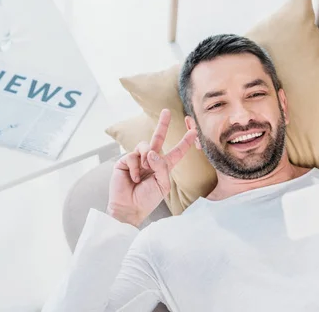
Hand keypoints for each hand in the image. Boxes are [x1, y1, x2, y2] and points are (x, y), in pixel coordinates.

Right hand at [107, 109, 195, 226]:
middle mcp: (151, 160)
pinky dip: (136, 167)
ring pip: (146, 146)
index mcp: (163, 167)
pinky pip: (133, 156)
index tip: (194, 132)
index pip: (176, 152)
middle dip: (163, 124)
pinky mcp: (125, 161)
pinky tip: (134, 178)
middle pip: (158, 138)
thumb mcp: (162, 185)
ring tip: (144, 173)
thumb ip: (161, 167)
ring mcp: (138, 159)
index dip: (185, 142)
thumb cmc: (147, 199)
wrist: (129, 208)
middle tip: (166, 111)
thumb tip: (151, 152)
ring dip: (147, 159)